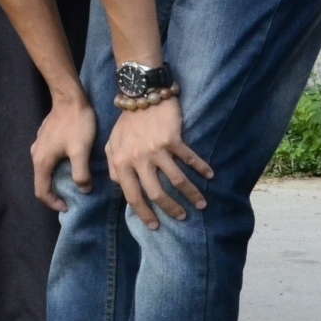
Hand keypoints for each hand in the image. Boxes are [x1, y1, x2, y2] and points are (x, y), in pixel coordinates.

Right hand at [31, 92, 98, 211]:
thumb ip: (81, 173)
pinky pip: (48, 159)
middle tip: (72, 197)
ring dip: (56, 180)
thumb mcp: (81, 151)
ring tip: (73, 182)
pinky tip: (70, 163)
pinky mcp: (44, 138)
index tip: (68, 207)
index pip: (42, 191)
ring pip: (44, 170)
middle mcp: (36, 155)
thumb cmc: (76, 124)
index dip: (53, 203)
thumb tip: (83, 189)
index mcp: (42, 161)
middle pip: (41, 181)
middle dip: (55, 193)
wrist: (69, 98)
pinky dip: (57, 168)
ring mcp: (38, 145)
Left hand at [106, 97, 213, 229]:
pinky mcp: (172, 139)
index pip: (132, 196)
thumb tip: (120, 186)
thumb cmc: (126, 123)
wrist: (140, 95)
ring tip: (201, 204)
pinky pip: (189, 159)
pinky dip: (201, 169)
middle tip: (182, 218)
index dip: (144, 213)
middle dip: (170, 209)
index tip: (155, 225)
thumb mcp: (111, 145)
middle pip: (156, 193)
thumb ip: (114, 167)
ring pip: (176, 180)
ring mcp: (155, 150)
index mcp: (121, 163)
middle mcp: (137, 159)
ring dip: (191, 194)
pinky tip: (210, 176)